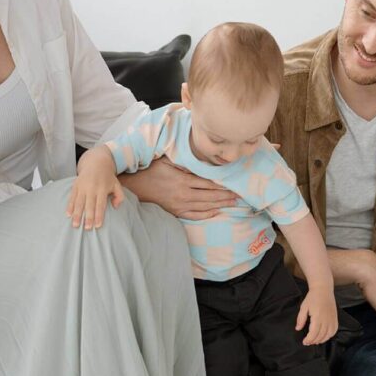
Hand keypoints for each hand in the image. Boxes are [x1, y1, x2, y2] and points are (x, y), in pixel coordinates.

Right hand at [67, 149, 122, 228]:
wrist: (96, 163)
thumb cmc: (108, 178)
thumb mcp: (117, 185)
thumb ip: (119, 196)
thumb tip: (115, 207)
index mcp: (102, 189)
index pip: (100, 205)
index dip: (99, 216)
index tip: (97, 226)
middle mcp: (92, 188)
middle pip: (89, 205)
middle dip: (88, 217)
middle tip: (87, 228)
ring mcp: (82, 186)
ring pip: (79, 202)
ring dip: (77, 214)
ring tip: (75, 225)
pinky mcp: (75, 185)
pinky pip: (72, 197)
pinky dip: (69, 206)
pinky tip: (68, 215)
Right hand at [119, 158, 237, 219]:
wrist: (135, 188)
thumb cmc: (150, 171)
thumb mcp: (166, 161)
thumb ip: (183, 162)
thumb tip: (200, 159)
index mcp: (182, 181)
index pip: (208, 184)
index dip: (222, 186)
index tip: (234, 185)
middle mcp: (183, 195)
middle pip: (210, 196)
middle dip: (226, 196)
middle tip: (240, 196)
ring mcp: (180, 205)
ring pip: (205, 207)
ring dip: (220, 205)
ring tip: (233, 203)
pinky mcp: (176, 212)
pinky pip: (195, 215)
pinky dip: (207, 214)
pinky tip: (216, 212)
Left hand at [295, 286, 337, 344]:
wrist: (323, 289)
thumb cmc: (312, 297)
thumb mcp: (303, 307)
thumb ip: (301, 319)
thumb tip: (298, 328)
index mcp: (317, 317)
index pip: (313, 333)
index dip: (309, 340)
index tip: (304, 342)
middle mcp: (326, 319)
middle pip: (320, 336)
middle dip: (313, 341)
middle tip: (308, 342)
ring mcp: (332, 319)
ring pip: (328, 335)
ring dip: (321, 340)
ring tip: (315, 341)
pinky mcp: (335, 318)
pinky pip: (334, 330)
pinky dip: (330, 336)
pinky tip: (324, 336)